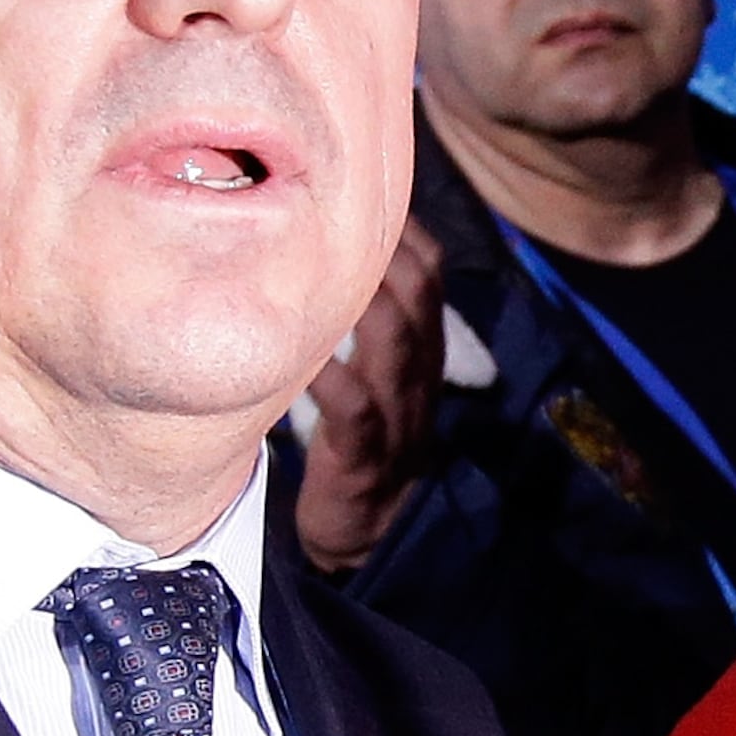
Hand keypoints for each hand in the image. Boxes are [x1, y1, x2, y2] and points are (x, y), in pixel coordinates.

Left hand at [297, 214, 445, 573]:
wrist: (363, 538)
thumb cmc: (356, 445)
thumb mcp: (370, 379)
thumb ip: (358, 327)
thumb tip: (316, 258)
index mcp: (420, 358)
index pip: (431, 277)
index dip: (404, 232)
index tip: (361, 198)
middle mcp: (417, 381)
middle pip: (420, 299)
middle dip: (385, 252)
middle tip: (331, 221)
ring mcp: (397, 420)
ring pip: (397, 345)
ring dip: (362, 301)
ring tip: (319, 268)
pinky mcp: (364, 459)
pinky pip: (355, 408)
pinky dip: (330, 374)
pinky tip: (303, 352)